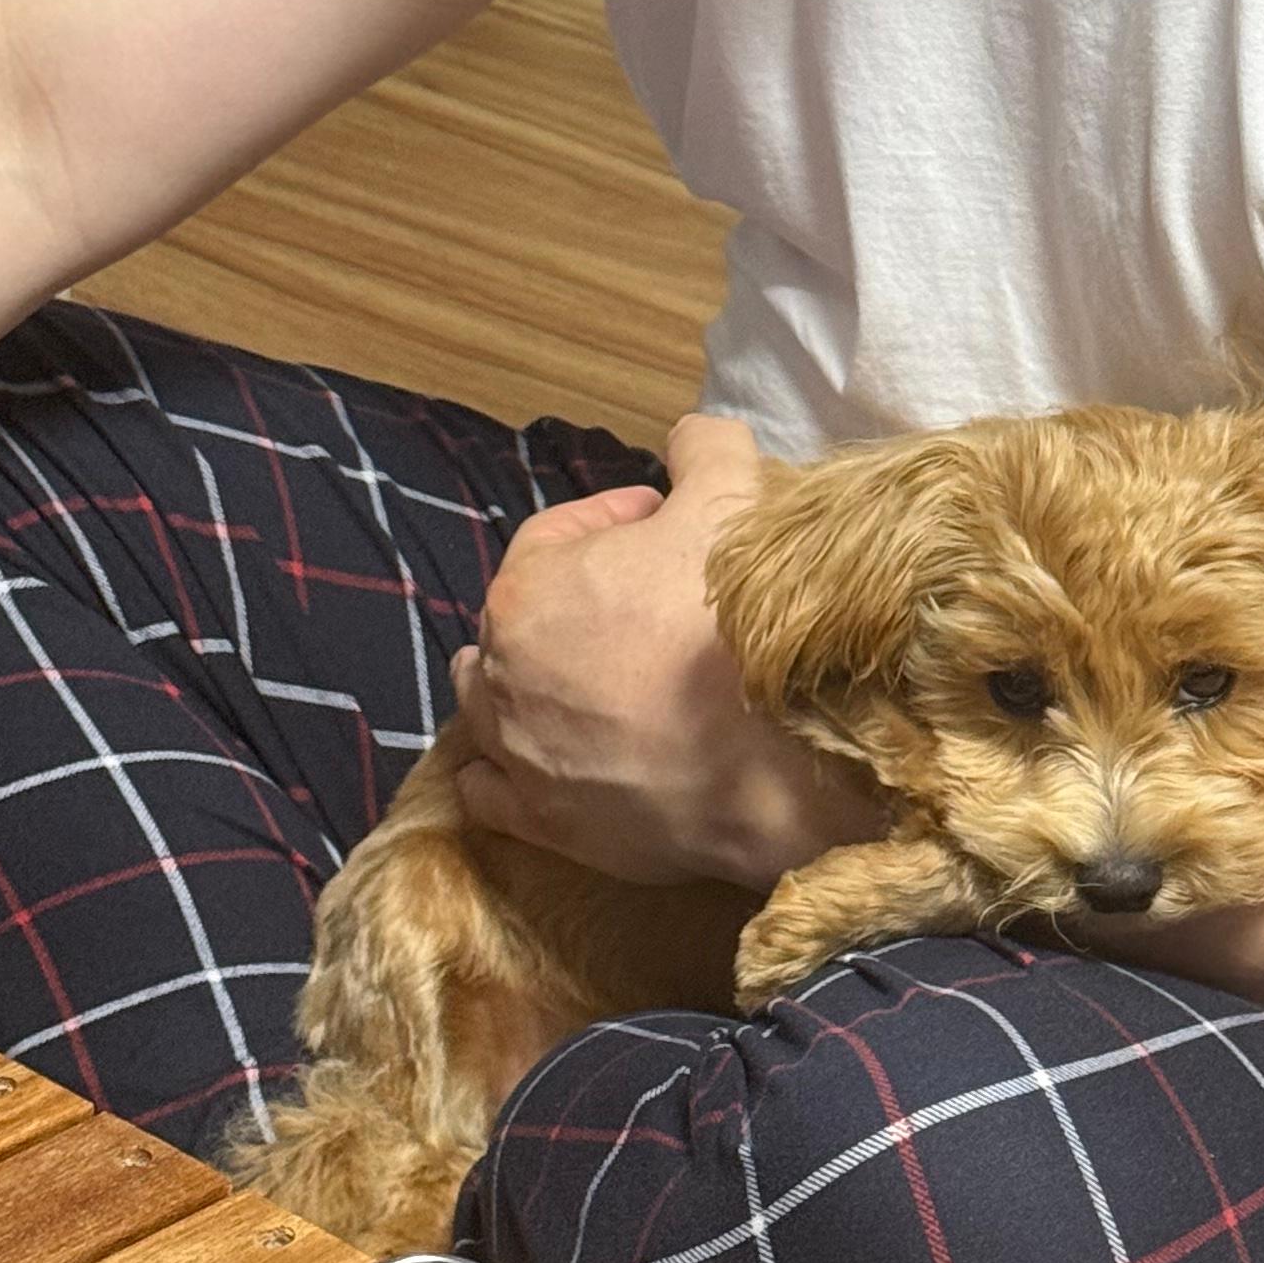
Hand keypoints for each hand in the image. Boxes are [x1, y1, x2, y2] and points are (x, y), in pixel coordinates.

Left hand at [450, 415, 886, 890]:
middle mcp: (500, 673)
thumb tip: (690, 437)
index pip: (557, 536)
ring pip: (490, 704)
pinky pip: (492, 790)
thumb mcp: (733, 499)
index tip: (666, 527)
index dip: (616, 521)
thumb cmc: (738, 627)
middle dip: (576, 602)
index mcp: (528, 591)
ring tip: (588, 679)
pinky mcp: (539, 825)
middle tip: (645, 602)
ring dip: (526, 681)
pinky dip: (509, 769)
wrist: (773, 765)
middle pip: (522, 620)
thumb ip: (704, 450)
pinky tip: (548, 756)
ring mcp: (514, 755)